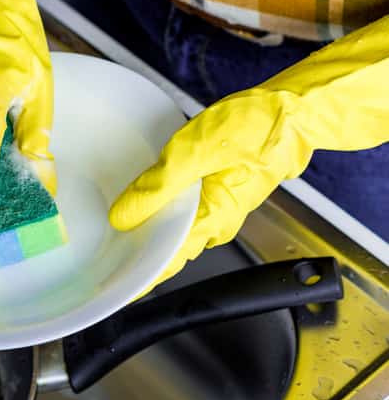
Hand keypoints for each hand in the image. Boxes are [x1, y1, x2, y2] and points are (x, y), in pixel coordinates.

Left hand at [109, 88, 314, 285]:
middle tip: (104, 257)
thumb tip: (124, 217)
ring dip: (149, 231)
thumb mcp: (195, 153)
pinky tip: (145, 199)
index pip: (167, 263)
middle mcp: (216, 221)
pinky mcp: (220, 189)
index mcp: (210, 219)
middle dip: (138, 255)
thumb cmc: (256, 128)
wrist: (294, 111)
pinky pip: (186, 210)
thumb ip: (158, 187)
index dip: (139, 278)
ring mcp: (220, 206)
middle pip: (169, 249)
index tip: (113, 288)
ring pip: (177, 229)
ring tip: (115, 232)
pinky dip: (163, 209)